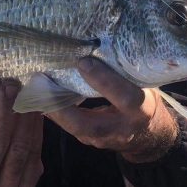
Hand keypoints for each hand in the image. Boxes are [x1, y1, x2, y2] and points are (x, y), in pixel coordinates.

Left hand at [46, 57, 178, 162]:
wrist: (150, 135)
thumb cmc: (145, 100)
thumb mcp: (143, 85)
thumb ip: (125, 72)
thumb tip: (99, 45)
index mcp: (142, 109)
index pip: (124, 96)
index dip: (103, 80)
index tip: (83, 61)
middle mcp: (123, 128)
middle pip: (90, 124)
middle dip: (64, 106)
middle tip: (43, 84)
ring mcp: (105, 140)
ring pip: (76, 129)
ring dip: (54, 109)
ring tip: (36, 89)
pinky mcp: (92, 141)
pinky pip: (71, 128)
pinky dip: (56, 112)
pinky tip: (42, 98)